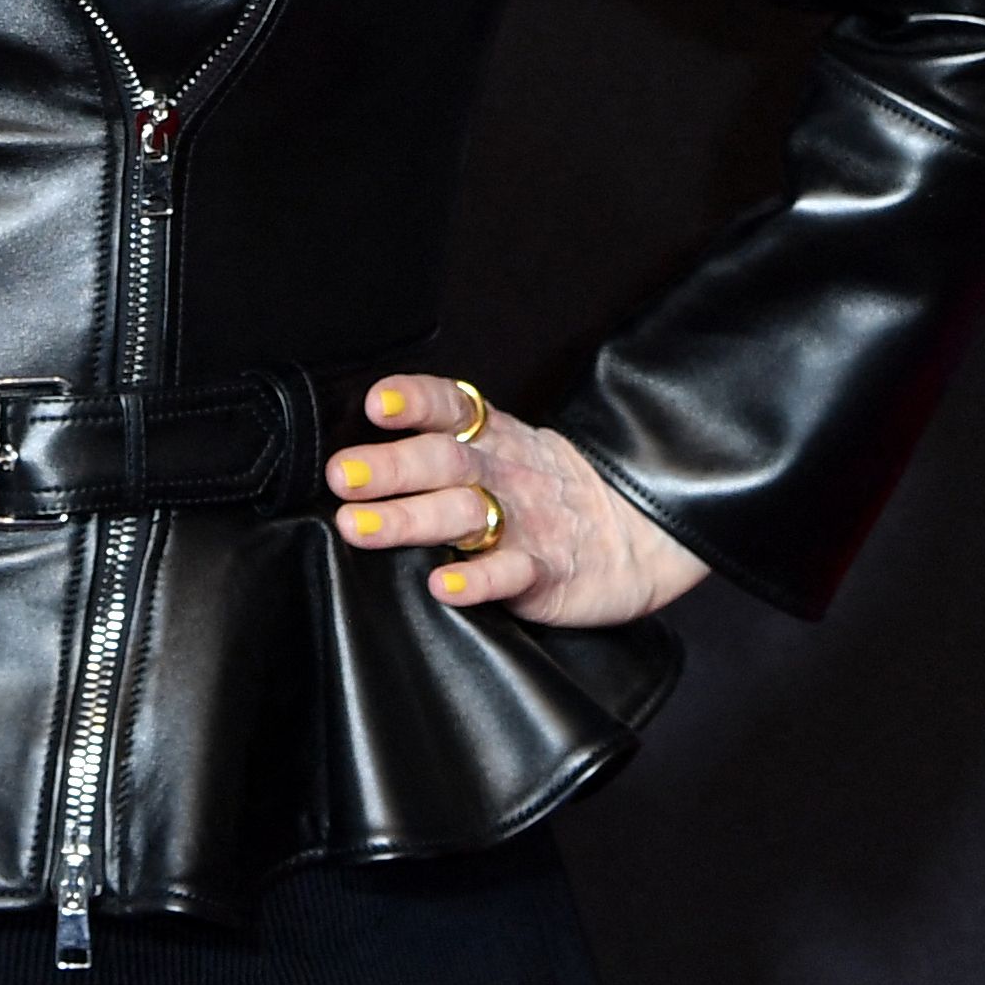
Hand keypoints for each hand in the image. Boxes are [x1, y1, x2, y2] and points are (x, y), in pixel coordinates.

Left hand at [329, 374, 708, 627]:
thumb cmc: (550, 492)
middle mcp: (503, 474)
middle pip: (444, 460)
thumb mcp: (506, 450)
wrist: (641, 531)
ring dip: (408, 519)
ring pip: (463, 514)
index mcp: (493, 439)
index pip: (453, 407)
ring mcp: (526, 522)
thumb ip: (444, 445)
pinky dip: (476, 579)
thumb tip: (359, 453)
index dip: (415, 400)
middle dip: (390, 466)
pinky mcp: (548, 572)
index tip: (376, 403)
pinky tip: (443, 584)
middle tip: (343, 476)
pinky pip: (510, 573)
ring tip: (358, 528)